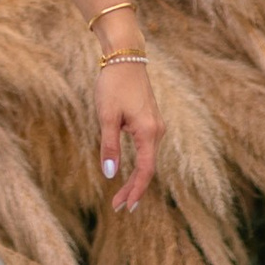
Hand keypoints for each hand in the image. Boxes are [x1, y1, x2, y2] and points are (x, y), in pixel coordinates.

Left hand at [95, 61, 160, 211]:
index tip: (126, 207)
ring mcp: (156, 126)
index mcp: (149, 132)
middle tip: (117, 207)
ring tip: (120, 196)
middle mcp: (157, 131)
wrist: (126, 57)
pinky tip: (128, 174)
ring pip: (148, 160)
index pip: (145, 170)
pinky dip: (138, 165)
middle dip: (133, 189)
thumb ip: (109, 146)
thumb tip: (110, 174)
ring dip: (135, 179)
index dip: (136, 190)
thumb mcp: (106, 116)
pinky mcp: (151, 121)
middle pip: (148, 168)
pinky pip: (146, 150)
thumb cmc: (114, 84)